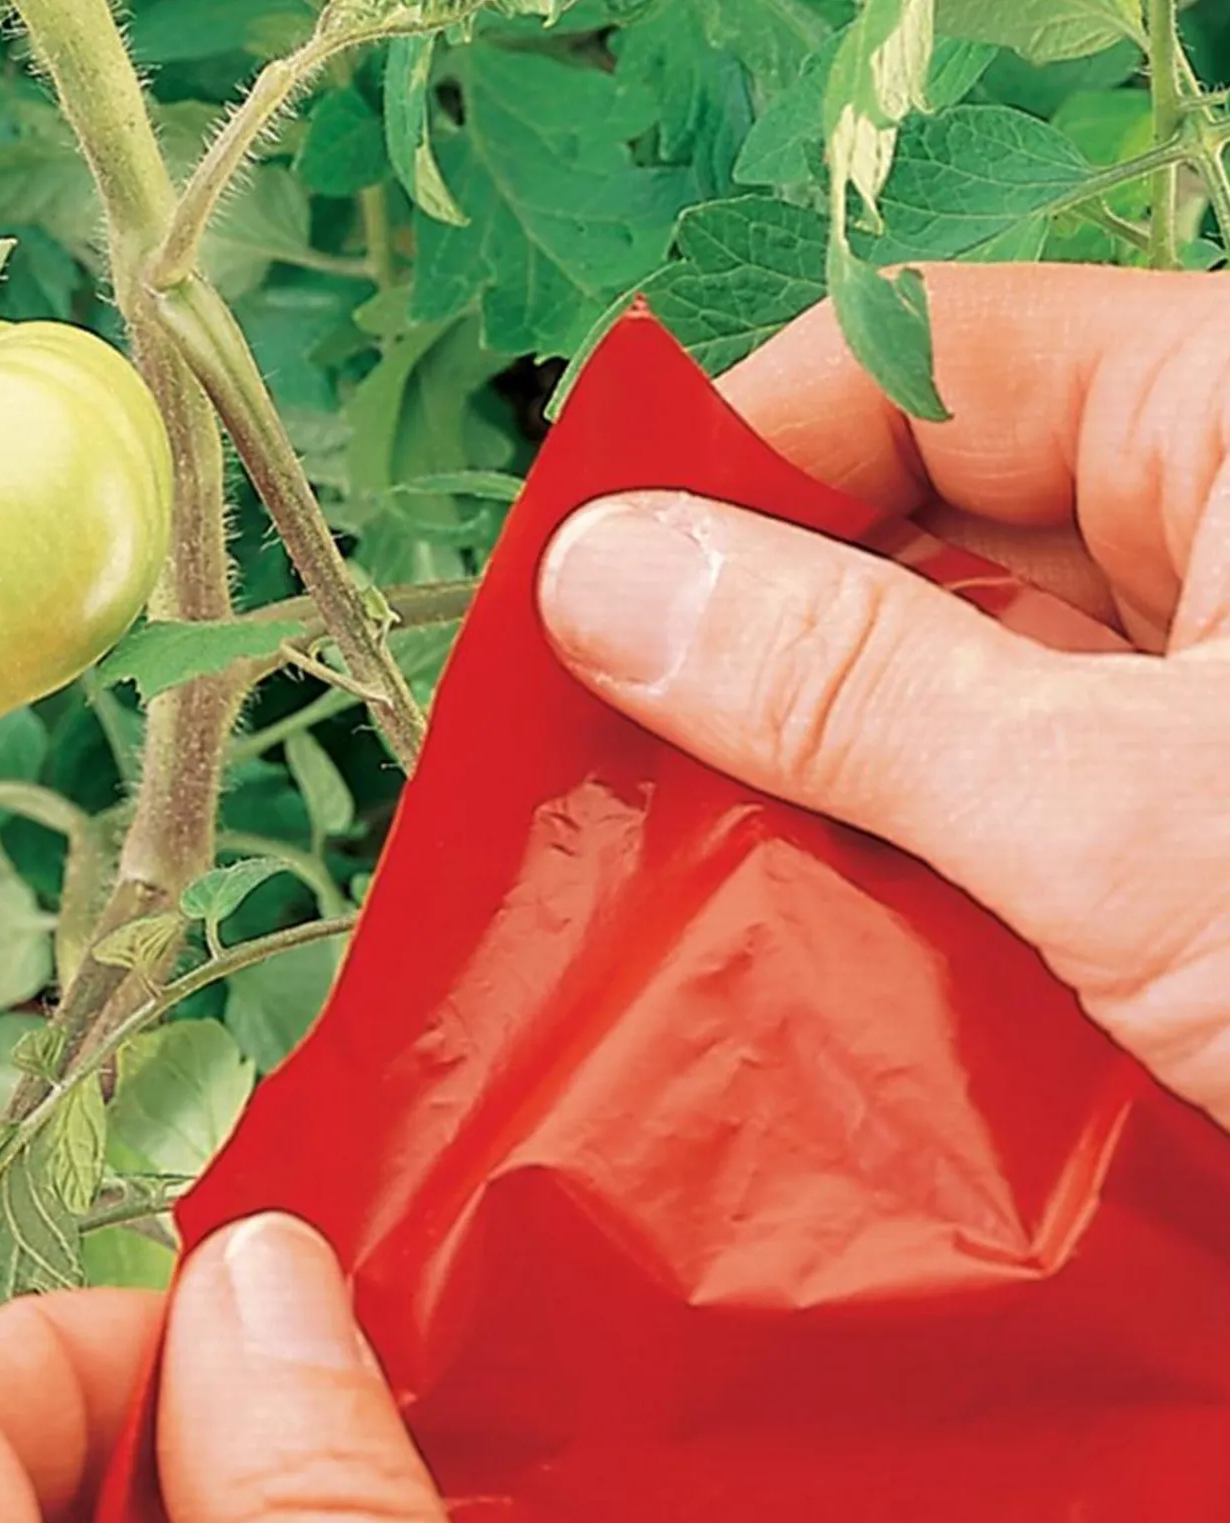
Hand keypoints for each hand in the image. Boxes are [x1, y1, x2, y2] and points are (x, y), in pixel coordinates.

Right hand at [537, 263, 1229, 1128]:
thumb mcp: (1117, 815)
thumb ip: (849, 687)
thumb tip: (604, 583)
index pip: (919, 361)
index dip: (729, 459)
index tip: (574, 595)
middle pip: (925, 522)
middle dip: (754, 641)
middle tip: (593, 768)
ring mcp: (1222, 694)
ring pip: (959, 678)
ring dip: (818, 780)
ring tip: (667, 875)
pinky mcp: (1208, 836)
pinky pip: (1014, 804)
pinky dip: (906, 870)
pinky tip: (800, 945)